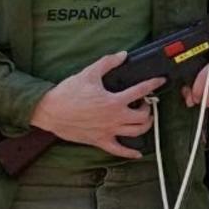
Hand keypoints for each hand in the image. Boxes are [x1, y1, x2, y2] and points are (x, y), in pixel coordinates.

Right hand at [27, 52, 162, 158]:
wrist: (48, 111)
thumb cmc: (67, 93)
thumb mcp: (88, 74)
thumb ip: (107, 63)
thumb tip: (123, 55)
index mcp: (114, 101)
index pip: (141, 91)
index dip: (154, 84)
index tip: (160, 81)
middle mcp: (115, 118)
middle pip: (143, 117)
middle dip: (148, 109)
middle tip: (144, 103)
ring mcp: (108, 131)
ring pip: (137, 133)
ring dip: (145, 126)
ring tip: (143, 119)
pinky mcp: (99, 141)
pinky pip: (118, 151)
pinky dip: (130, 154)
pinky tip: (137, 154)